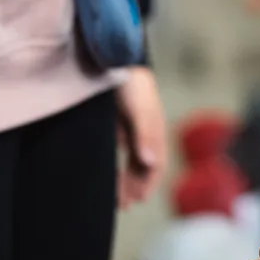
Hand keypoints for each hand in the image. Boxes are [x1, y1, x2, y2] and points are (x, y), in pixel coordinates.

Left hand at [116, 67, 167, 208]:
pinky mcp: (111, 123)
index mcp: (153, 128)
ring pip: (129, 160)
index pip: (156, 161)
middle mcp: (142, 130)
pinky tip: (104, 175)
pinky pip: (115, 151)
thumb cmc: (129, 79)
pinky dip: (112, 166)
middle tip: (124, 205)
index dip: (149, 182)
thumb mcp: (139, 106)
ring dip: (125, 179)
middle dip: (136, 185)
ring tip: (115, 199)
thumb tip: (149, 162)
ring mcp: (127, 126)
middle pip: (142, 164)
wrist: (110, 53)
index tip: (139, 200)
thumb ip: (144, 133)